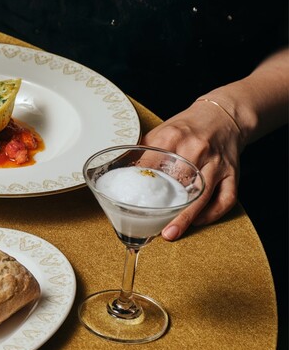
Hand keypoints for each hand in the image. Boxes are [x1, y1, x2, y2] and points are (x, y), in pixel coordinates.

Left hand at [142, 99, 244, 240]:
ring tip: (170, 233)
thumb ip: (142, 151)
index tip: (129, 203)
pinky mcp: (233, 173)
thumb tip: (117, 170)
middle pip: (178, 183)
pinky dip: (212, 214)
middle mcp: (196, 149)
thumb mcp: (161, 131)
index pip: (151, 165)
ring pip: (203, 195)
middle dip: (165, 208)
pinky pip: (226, 198)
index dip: (140, 186)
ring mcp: (216, 163)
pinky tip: (198, 222)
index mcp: (172, 137)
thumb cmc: (187, 128)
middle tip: (150, 228)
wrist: (222, 116)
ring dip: (187, 218)